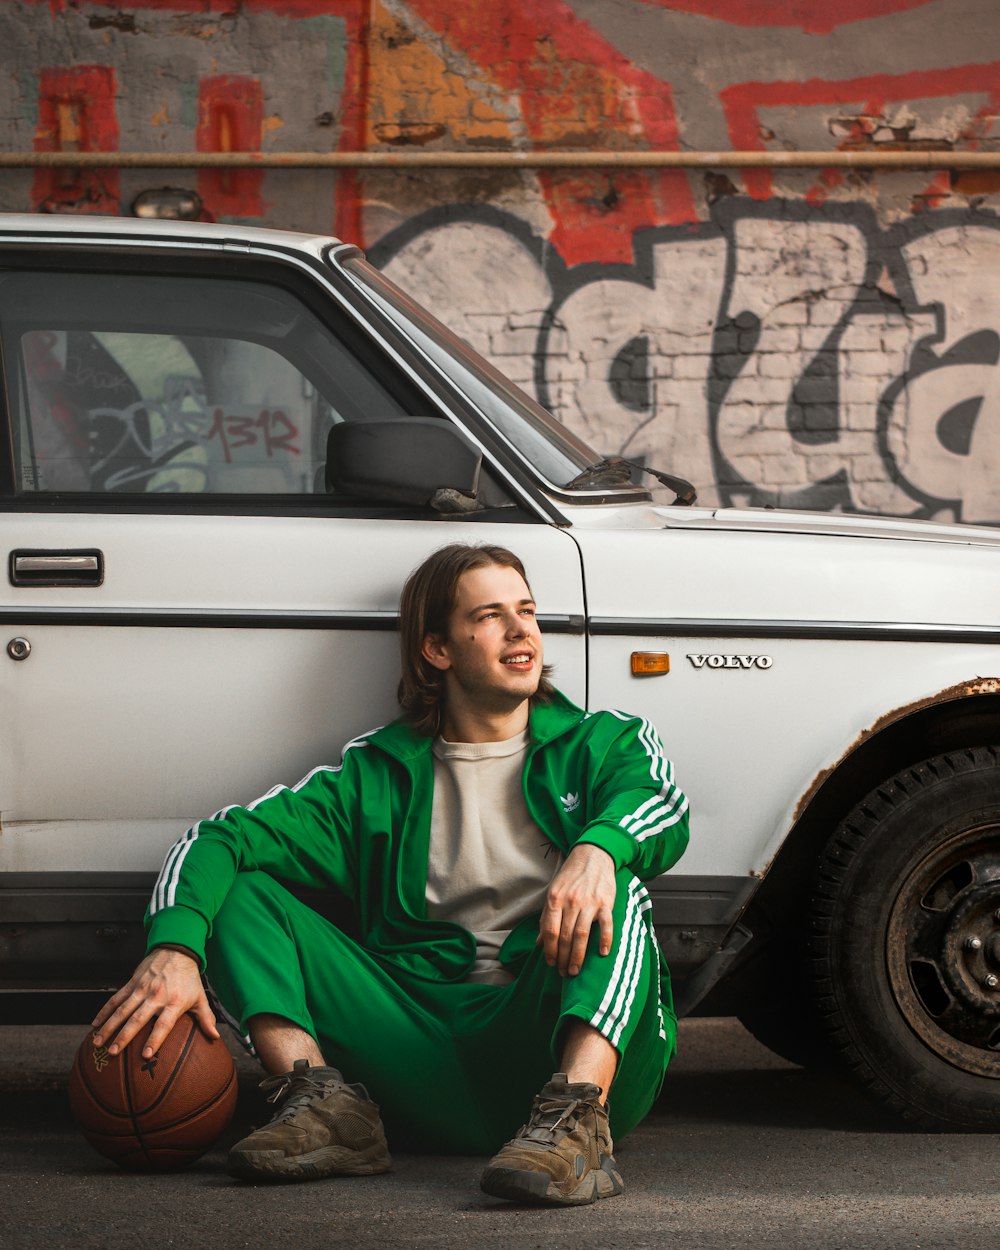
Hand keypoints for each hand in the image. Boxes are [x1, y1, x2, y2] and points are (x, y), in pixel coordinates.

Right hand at [91, 947, 218, 1059]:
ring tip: (98, 1042)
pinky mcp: (132, 983)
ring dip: (108, 1026)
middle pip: (138, 1019)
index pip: (164, 1024)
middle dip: (124, 1037)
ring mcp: (142, 989)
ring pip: (122, 1010)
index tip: (146, 1055)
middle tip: (112, 1052)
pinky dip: (104, 1011)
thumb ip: (206, 1018)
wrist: (177, 950)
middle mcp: (156, 996)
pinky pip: (116, 998)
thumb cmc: (189, 978)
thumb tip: (215, 1037)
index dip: (155, 1039)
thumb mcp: (200, 997)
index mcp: (174, 1002)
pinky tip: (95, 1024)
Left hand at [539, 843, 615, 976]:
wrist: (593, 855)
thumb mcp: (554, 892)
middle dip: (563, 958)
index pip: (550, 931)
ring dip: (578, 955)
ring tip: (575, 970)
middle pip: (565, 936)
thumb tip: (539, 943)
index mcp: (555, 898)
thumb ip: (547, 917)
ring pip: (582, 934)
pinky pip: (606, 924)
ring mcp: (589, 902)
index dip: (550, 950)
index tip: (551, 963)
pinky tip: (602, 954)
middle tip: (564, 973)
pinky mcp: (606, 902)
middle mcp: (571, 901)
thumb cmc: (572, 875)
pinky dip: (605, 940)